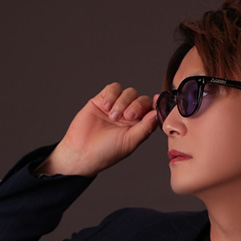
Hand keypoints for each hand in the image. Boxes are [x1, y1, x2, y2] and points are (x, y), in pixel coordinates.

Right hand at [37, 83, 158, 176]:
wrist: (82, 152)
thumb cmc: (106, 152)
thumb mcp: (130, 141)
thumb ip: (146, 127)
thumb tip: (158, 113)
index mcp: (138, 126)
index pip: (151, 111)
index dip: (155, 104)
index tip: (156, 99)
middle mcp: (128, 116)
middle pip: (141, 99)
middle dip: (137, 105)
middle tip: (127, 116)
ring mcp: (115, 107)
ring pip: (128, 92)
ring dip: (123, 102)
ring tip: (113, 116)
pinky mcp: (102, 100)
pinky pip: (113, 88)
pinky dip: (112, 95)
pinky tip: (106, 107)